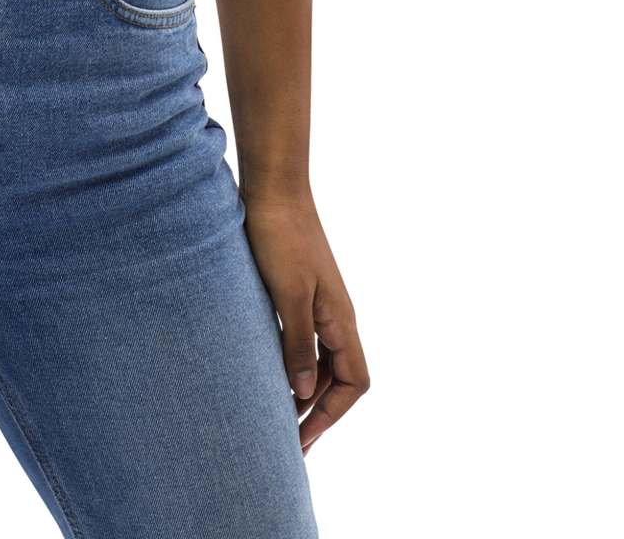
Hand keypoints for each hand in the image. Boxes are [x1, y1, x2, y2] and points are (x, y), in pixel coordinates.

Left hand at [240, 193, 372, 460]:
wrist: (274, 184)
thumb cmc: (281, 233)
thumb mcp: (287, 292)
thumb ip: (297, 342)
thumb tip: (302, 392)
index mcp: (342, 318)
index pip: (356, 382)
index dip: (332, 415)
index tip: (302, 438)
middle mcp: (337, 314)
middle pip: (340, 377)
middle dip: (318, 411)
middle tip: (286, 440)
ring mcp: (319, 302)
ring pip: (322, 360)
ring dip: (304, 389)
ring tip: (275, 415)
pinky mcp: (299, 290)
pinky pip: (305, 339)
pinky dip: (292, 362)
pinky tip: (268, 371)